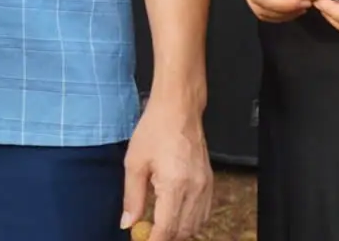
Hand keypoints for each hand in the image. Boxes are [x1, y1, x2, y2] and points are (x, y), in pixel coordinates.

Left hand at [120, 102, 211, 240]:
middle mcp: (194, 189)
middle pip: (183, 231)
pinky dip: (190, 221)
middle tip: (146, 234)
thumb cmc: (154, 130)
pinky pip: (204, 213)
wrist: (179, 110)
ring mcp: (205, 187)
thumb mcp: (134, 163)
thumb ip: (132, 197)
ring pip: (195, 225)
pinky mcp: (210, 183)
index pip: (167, 228)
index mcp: (175, 185)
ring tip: (159, 225)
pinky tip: (176, 216)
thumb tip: (128, 223)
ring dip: (178, 231)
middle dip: (165, 237)